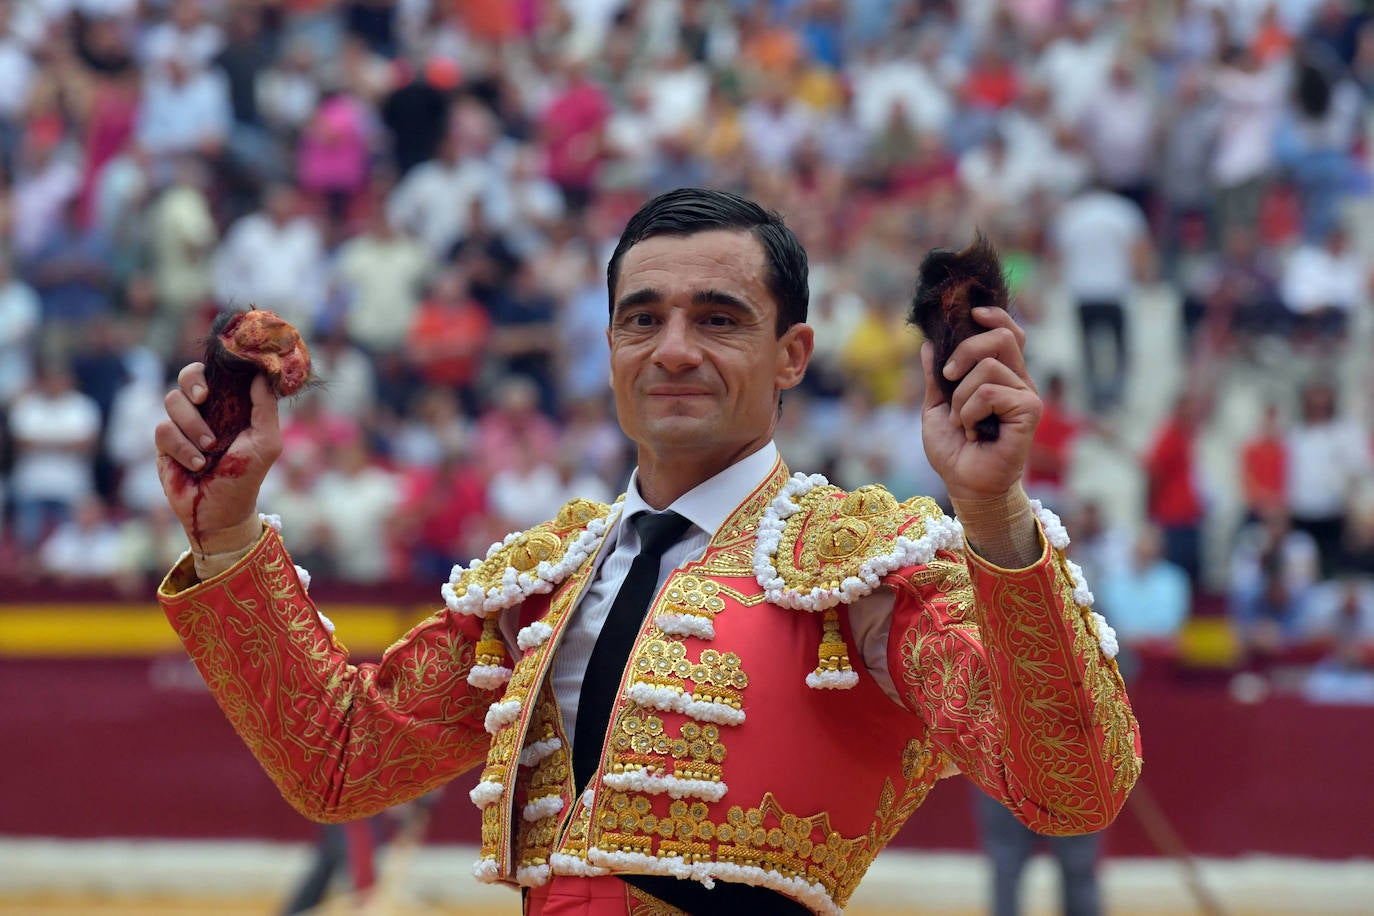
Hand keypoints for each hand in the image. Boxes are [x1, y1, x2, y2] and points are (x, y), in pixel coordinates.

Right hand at [155, 363, 281, 553]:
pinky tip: (196, 464)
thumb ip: (265, 408)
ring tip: (209, 449)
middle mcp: (206, 412)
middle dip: (192, 381)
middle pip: (187, 376)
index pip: (218, 374)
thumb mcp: (266, 443)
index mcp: (231, 406)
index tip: (221, 376)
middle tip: (203, 397)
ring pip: (173, 402)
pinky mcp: (165, 444)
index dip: (215, 368)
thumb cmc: (246, 476)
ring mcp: (183, 426)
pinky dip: (181, 447)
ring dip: (192, 425)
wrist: (220, 512)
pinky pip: (163, 429)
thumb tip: (260, 374)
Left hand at [921, 307, 1040, 501]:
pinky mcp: (1029, 411)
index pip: (1008, 332)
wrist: (964, 483)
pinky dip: (970, 411)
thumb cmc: (954, 450)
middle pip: (1000, 336)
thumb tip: (928, 343)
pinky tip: (973, 432)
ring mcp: (1026, 395)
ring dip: (960, 396)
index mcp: (1000, 376)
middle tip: (949, 377)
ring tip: (962, 422)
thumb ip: (935, 377)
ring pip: (987, 366)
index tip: (971, 314)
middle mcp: (1018, 381)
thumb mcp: (936, 407)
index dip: (993, 316)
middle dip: (966, 350)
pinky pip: (990, 391)